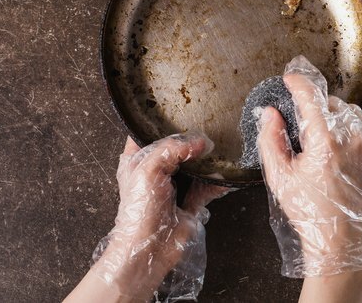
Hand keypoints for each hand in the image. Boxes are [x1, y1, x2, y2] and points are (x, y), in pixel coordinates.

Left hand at [85, 133, 227, 301]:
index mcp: (137, 159)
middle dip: (191, 140)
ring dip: (208, 160)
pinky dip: (218, 182)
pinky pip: (208, 187)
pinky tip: (224, 176)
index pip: (146, 132)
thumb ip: (172, 149)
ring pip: (195, 165)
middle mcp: (156, 170)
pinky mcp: (191, 202)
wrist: (148, 249)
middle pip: (176, 147)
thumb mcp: (148, 169)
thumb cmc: (138, 210)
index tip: (178, 111)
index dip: (159, 121)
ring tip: (219, 150)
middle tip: (206, 128)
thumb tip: (199, 142)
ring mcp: (175, 186)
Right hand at [257, 56, 361, 277]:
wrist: (343, 241)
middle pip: (332, 103)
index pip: (311, 96)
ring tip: (326, 142)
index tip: (291, 77)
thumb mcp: (279, 177)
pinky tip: (343, 151)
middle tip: (306, 130)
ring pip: (353, 113)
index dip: (298, 82)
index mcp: (326, 141)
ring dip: (337, 118)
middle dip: (317, 109)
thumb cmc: (310, 212)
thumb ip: (270, 139)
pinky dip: (355, 132)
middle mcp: (354, 138)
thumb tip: (270, 113)